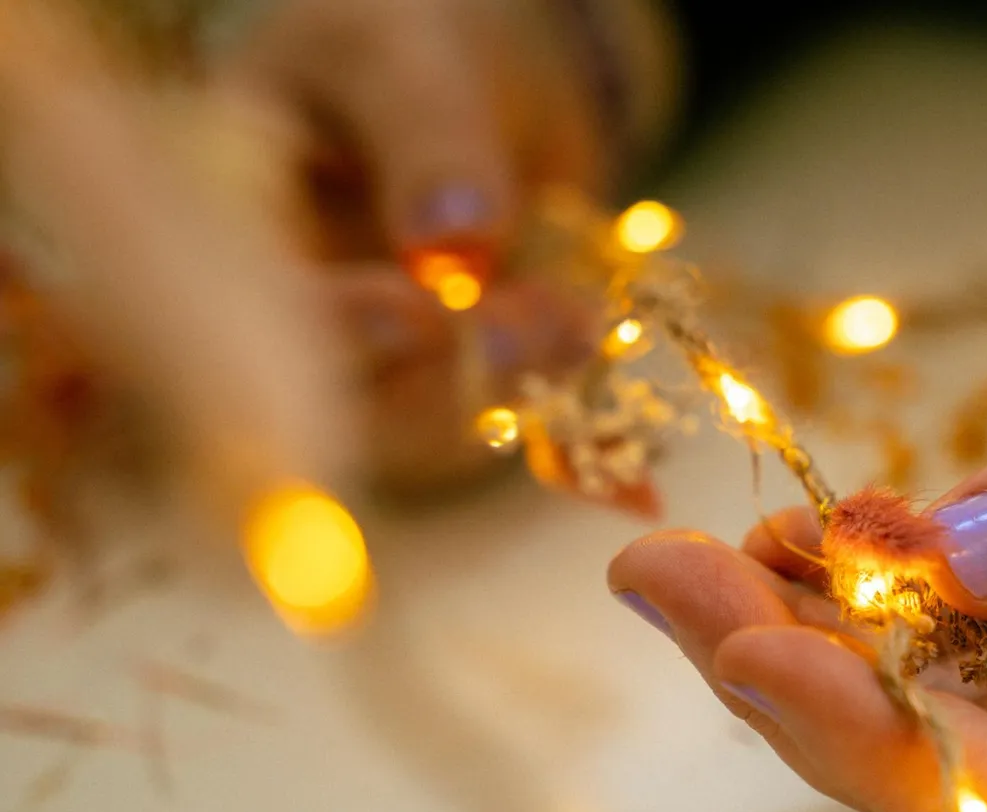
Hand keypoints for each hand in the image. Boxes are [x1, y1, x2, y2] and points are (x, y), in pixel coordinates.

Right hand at [217, 0, 609, 488]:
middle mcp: (284, 314)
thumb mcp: (402, 52)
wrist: (481, 70)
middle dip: (442, 376)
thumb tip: (457, 236)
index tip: (419, 311)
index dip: (335, 330)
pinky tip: (588, 332)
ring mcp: (367, 359)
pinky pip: (494, 417)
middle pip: (341, 399)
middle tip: (526, 324)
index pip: (257, 308)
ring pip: (426, 426)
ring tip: (574, 318)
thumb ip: (426, 131)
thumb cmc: (406, 35)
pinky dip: (550, 388)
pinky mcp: (448, 380)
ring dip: (509, 389)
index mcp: (225, 224)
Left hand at [610, 229, 986, 811]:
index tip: (747, 645)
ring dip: (836, 644)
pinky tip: (832, 535)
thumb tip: (926, 562)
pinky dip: (917, 600)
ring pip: (980, 722)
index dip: (887, 748)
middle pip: (983, 780)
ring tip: (702, 554)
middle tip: (661, 577)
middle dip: (807, 687)